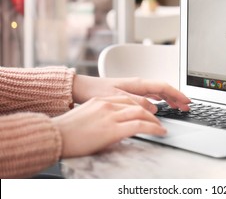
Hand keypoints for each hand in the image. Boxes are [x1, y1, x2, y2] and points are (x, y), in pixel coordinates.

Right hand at [52, 96, 166, 157]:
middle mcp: (108, 104)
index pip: (128, 99)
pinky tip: (159, 131)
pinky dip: (153, 128)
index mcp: (101, 101)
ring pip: (142, 112)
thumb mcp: (87, 116)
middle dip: (152, 111)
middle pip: (137, 104)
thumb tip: (113, 124)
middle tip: (158, 119)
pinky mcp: (113, 128)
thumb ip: (102, 115)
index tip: (148, 111)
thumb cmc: (66, 130)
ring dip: (154, 120)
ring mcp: (111, 115)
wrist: (54, 136)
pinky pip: (140, 125)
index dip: (141, 105)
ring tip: (160, 127)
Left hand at [72, 75, 190, 112]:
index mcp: (138, 84)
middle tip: (187, 106)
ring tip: (178, 106)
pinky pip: (151, 95)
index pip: (163, 87)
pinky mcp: (131, 92)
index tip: (187, 101)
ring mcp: (136, 87)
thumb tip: (154, 108)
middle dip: (177, 97)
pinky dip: (160, 99)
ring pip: (158, 92)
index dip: (177, 94)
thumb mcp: (119, 99)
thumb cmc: (98, 91)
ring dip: (169, 99)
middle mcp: (139, 84)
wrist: (83, 88)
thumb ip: (138, 103)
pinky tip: (161, 104)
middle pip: (164, 89)